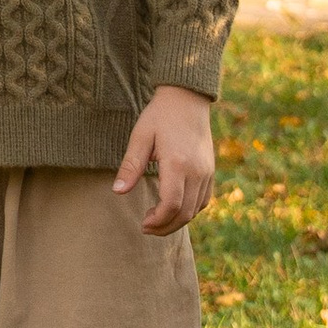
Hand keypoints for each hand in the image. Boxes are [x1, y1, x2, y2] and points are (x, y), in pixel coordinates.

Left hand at [112, 83, 214, 235]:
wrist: (187, 99)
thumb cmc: (159, 116)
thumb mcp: (140, 136)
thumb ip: (131, 166)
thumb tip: (117, 191)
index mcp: (178, 163)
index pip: (171, 204)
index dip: (158, 220)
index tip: (143, 223)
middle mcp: (196, 171)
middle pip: (185, 213)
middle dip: (165, 227)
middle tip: (146, 227)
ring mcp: (206, 172)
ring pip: (195, 209)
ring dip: (177, 221)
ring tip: (156, 220)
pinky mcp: (210, 171)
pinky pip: (203, 200)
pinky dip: (189, 210)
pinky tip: (173, 208)